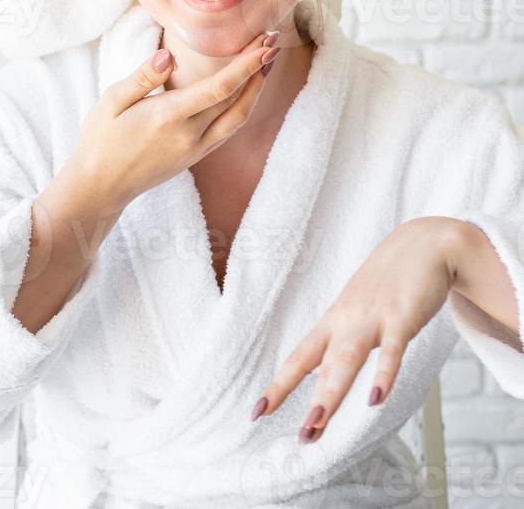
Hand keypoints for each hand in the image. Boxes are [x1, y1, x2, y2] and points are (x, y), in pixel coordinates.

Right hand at [64, 28, 281, 212]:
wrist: (99, 186)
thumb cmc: (101, 139)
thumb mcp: (112, 100)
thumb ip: (143, 76)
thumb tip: (169, 55)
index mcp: (169, 117)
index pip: (220, 88)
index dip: (248, 65)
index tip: (265, 43)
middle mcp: (189, 135)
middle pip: (238, 100)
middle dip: (259, 69)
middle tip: (273, 41)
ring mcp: (195, 149)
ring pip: (238, 118)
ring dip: (257, 90)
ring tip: (266, 63)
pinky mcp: (195, 157)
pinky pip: (228, 130)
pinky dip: (243, 107)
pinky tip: (246, 91)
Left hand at [250, 216, 461, 442]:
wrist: (423, 243)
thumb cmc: (389, 281)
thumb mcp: (359, 310)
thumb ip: (345, 340)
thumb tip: (327, 373)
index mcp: (335, 321)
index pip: (300, 358)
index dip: (279, 385)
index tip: (257, 412)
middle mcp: (347, 320)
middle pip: (320, 364)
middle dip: (307, 401)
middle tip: (298, 437)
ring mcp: (373, 318)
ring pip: (347, 359)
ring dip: (331, 393)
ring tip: (316, 424)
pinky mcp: (402, 317)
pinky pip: (393, 350)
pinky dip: (384, 374)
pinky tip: (375, 398)